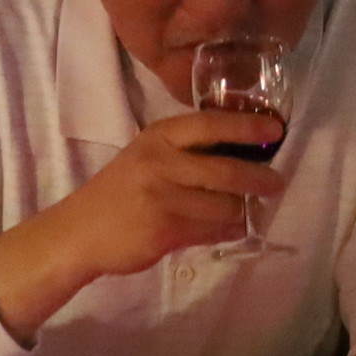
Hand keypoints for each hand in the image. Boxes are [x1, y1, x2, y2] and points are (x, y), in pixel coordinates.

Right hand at [0, 110, 288, 338]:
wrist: (78, 231)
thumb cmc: (117, 192)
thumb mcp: (144, 157)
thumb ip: (183, 152)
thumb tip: (240, 152)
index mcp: (158, 137)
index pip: (210, 124)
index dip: (246, 126)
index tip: (276, 130)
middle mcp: (160, 162)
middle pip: (224, 168)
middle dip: (258, 177)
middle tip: (277, 182)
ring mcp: (163, 198)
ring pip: (223, 205)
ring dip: (241, 211)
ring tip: (245, 211)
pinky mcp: (165, 230)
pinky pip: (212, 230)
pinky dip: (228, 231)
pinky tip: (231, 229)